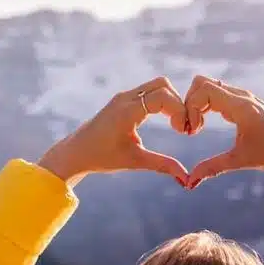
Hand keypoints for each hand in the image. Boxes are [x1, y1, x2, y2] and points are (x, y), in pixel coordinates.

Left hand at [38, 77, 189, 186]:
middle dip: (179, 103)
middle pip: (163, 85)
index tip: (183, 132)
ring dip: (172, 101)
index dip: (179, 111)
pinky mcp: (124, 99)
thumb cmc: (102, 157)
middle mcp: (125, 99)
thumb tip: (187, 179)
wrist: (76, 152)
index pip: (163, 97)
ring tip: (177, 124)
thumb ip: (162, 165)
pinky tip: (166, 120)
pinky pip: (149, 91)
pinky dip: (163, 101)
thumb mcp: (135, 161)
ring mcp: (124, 97)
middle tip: (183, 127)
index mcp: (127, 111)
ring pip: (157, 85)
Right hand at [183, 76, 263, 187]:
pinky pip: (217, 94)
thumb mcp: (241, 160)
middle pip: (202, 82)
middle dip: (189, 102)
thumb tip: (189, 182)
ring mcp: (242, 97)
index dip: (190, 108)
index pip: (203, 90)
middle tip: (191, 128)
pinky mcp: (244, 102)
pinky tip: (205, 125)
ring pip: (209, 86)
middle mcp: (241, 96)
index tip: (192, 132)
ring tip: (196, 128)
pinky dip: (205, 105)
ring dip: (197, 104)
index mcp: (240, 106)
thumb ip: (213, 168)